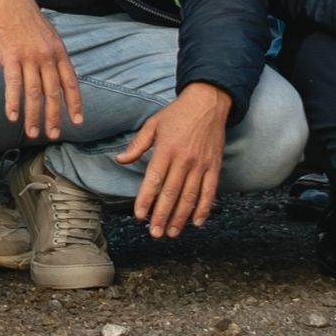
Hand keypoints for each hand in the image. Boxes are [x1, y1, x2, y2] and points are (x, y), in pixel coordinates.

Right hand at [0, 0, 83, 142]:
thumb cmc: (27, 19)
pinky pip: (12, 84)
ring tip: (32, 132)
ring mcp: (29, 57)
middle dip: (54, 117)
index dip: (74, 104)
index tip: (77, 122)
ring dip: (33, 116)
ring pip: (34, 93)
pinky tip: (12, 116)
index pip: (70, 83)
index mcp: (59, 52)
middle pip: (53, 93)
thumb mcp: (49, 36)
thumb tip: (57, 79)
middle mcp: (47, 57)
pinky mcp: (10, 57)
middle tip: (53, 135)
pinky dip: (12, 102)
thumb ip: (53, 57)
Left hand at [114, 81, 231, 239]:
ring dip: (180, 217)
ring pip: (190, 196)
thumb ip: (137, 145)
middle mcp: (184, 159)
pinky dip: (204, 208)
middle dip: (161, 215)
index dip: (146, 199)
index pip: (154, 179)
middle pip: (171, 193)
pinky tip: (196, 222)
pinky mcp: (215, 167)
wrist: (208, 102)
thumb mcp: (153, 124)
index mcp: (166, 149)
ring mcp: (201, 164)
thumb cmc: (177, 113)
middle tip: (154, 233)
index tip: (140, 215)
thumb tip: (120, 159)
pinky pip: (210, 192)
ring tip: (171, 232)